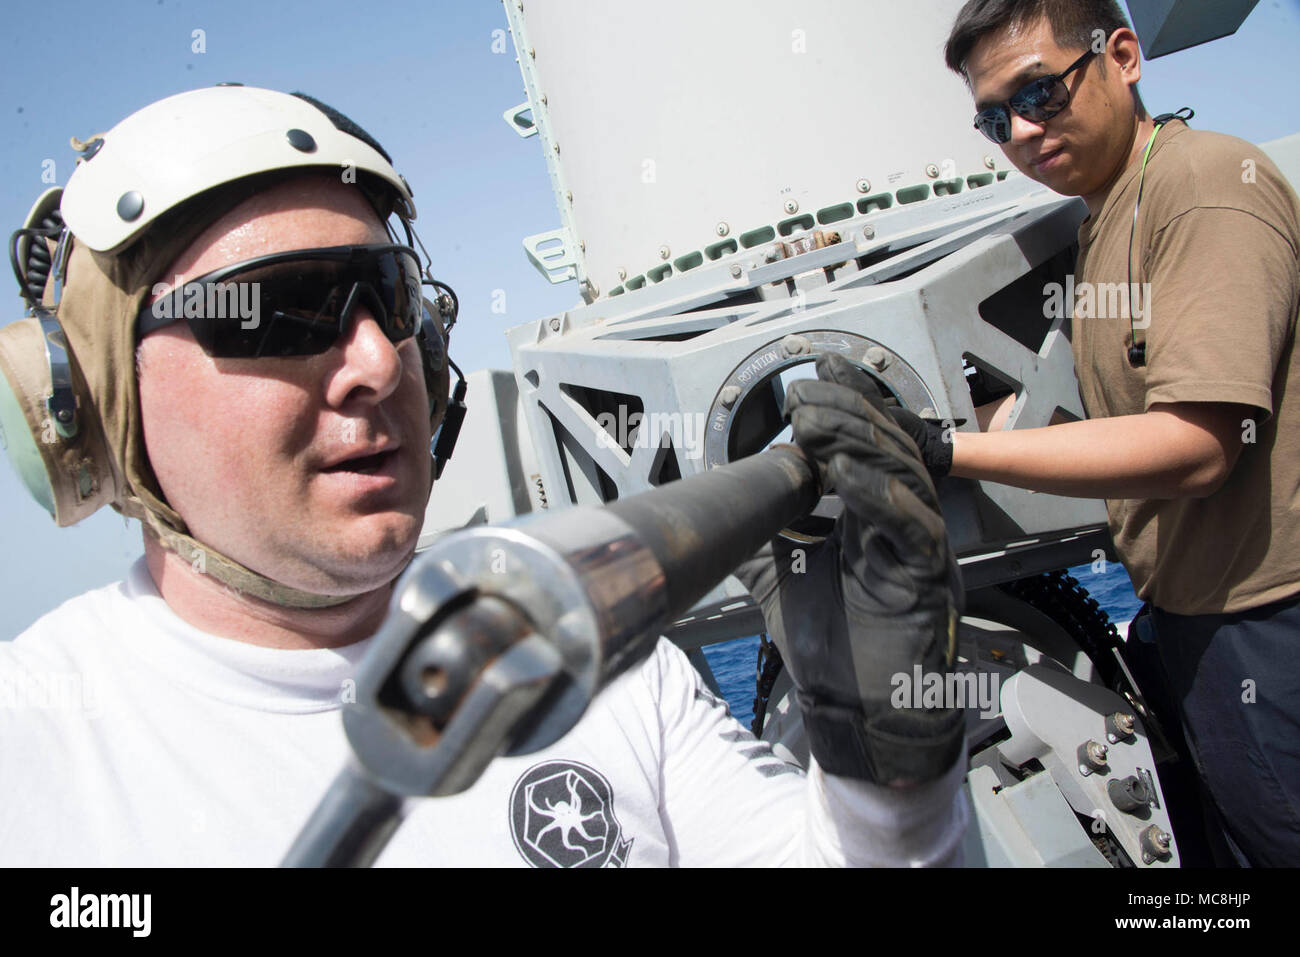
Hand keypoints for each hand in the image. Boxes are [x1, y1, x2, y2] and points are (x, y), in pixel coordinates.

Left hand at [735, 353, 963, 786]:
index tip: (816, 375)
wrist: (858, 715)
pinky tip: (844, 475)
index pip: (872, 445)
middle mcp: (905, 526)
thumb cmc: (834, 650)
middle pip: (890, 449)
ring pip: (904, 477)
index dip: (850, 406)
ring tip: (814, 424)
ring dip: (857, 444)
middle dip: (848, 414)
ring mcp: (921, 550)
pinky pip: (913, 526)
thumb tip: (722, 508)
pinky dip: (878, 496)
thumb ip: (761, 539)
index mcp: (877, 519)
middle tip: (807, 395)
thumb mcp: (782, 579)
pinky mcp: (929, 579)